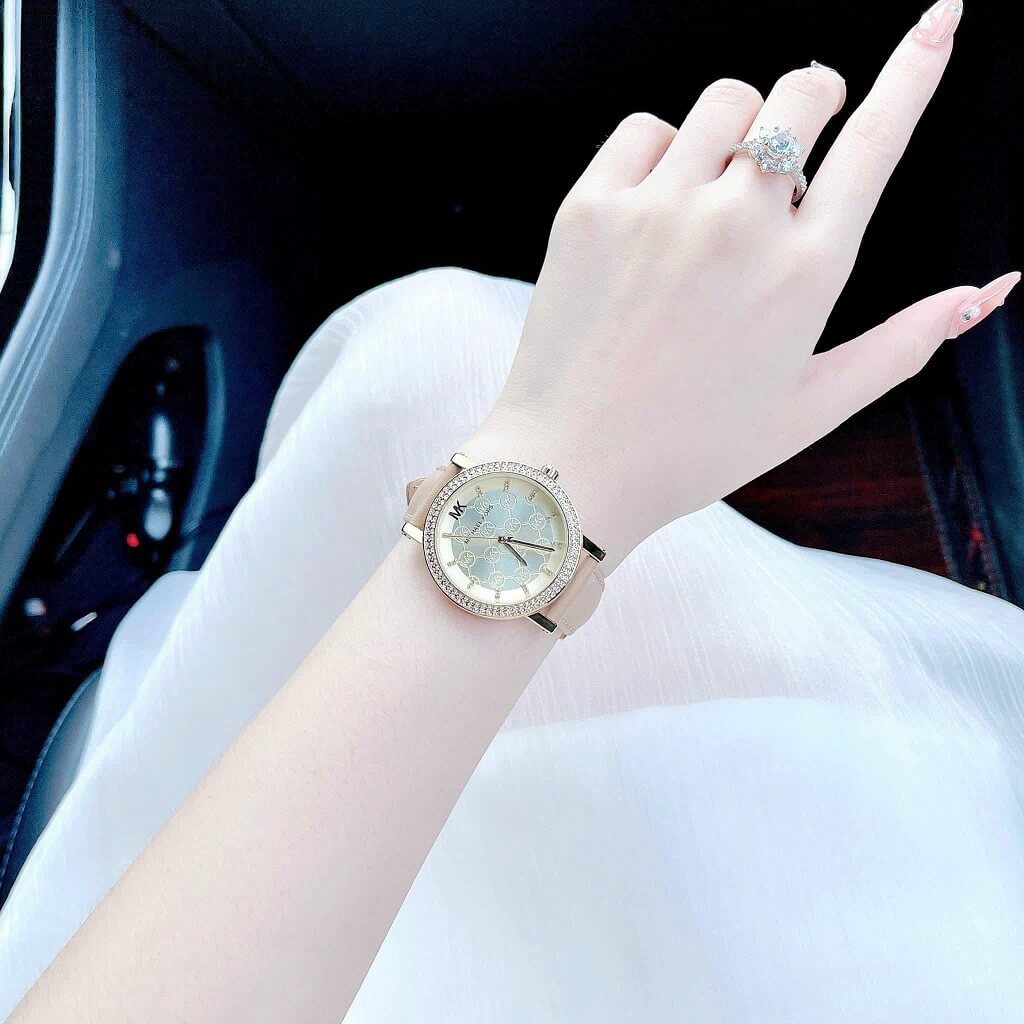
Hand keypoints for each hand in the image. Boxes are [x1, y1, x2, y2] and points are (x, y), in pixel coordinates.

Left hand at [468, 0, 1017, 566]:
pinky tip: (655, 207)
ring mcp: (660, 210)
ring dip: (733, 131)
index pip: (877, 142)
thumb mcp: (811, 407)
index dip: (914, 72)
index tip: (940, 19)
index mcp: (805, 273)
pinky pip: (644, 128)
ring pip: (723, 102)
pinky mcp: (592, 207)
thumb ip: (902, 342)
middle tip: (787, 147)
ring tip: (711, 196)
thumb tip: (987, 288)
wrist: (575, 464)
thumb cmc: (693, 447)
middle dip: (809, 101)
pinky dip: (659, 152)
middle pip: (800, 93)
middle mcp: (738, 226)